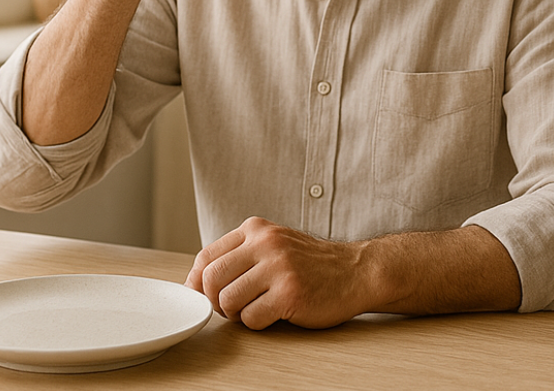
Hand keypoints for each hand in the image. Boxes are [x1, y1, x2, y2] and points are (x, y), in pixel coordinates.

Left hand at [186, 217, 369, 328]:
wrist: (357, 271)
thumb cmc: (312, 264)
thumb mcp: (275, 245)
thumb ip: (240, 255)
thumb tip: (196, 281)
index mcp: (257, 229)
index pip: (207, 256)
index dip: (197, 282)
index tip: (202, 296)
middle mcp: (266, 243)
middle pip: (211, 279)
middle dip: (215, 300)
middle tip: (233, 307)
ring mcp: (279, 267)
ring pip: (228, 300)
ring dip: (237, 314)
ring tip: (256, 308)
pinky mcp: (290, 293)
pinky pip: (251, 318)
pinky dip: (257, 323)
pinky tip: (275, 313)